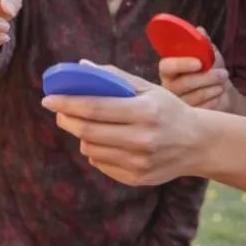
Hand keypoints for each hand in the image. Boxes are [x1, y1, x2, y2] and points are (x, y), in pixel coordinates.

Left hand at [42, 65, 209, 186]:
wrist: (197, 144)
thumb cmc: (168, 110)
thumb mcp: (149, 89)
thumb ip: (115, 78)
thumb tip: (81, 67)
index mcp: (145, 112)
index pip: (95, 108)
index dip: (67, 103)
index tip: (48, 99)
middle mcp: (142, 139)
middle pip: (88, 131)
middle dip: (66, 119)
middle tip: (59, 111)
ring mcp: (139, 162)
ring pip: (91, 149)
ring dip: (82, 135)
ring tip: (86, 125)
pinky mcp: (136, 178)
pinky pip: (101, 163)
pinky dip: (96, 151)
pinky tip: (105, 141)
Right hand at [159, 45, 235, 111]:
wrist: (222, 91)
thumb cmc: (211, 70)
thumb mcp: (209, 55)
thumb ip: (202, 44)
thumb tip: (199, 30)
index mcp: (169, 69)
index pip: (166, 66)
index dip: (181, 64)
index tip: (200, 63)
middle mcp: (168, 87)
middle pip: (182, 84)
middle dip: (206, 78)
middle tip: (223, 73)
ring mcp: (177, 105)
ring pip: (193, 98)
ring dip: (212, 88)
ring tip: (223, 83)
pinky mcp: (188, 117)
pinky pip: (201, 110)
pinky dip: (214, 101)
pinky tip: (220, 95)